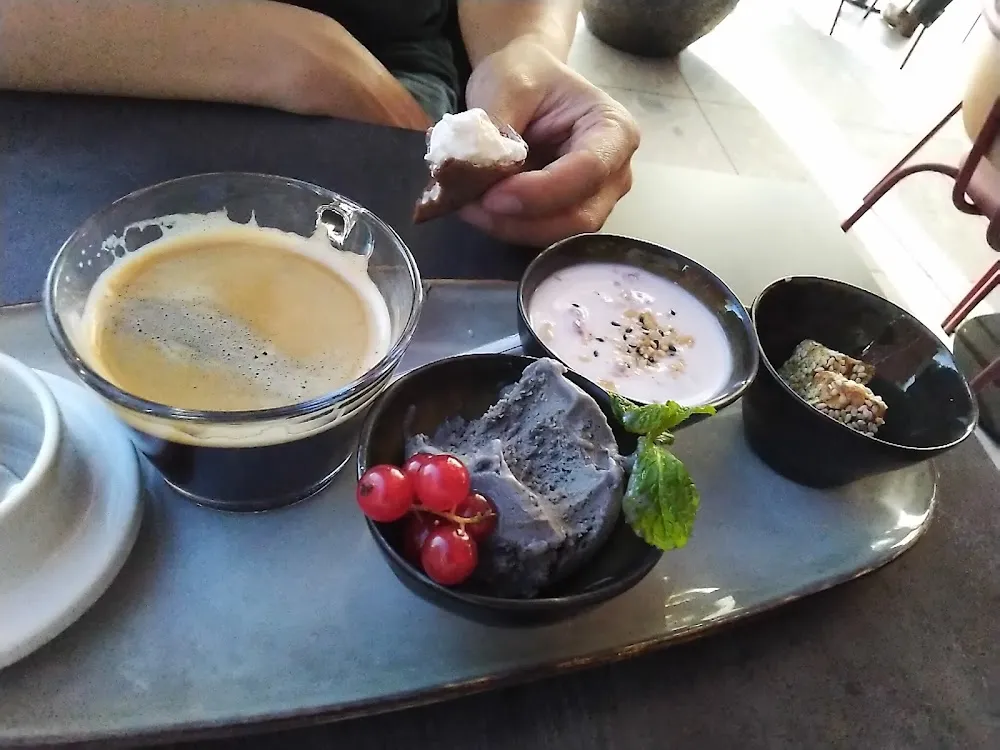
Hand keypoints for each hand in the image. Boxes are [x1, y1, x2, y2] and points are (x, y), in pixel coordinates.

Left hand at [461, 39, 638, 246]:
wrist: (525, 82)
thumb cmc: (526, 74)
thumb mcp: (508, 82)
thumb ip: (496, 126)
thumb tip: (475, 170)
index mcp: (613, 130)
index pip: (588, 171)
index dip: (541, 192)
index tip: (491, 195)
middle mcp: (614, 172)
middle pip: (578, 215)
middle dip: (521, 219)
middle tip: (469, 204)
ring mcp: (593, 199)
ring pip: (558, 233)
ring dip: (509, 227)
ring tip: (467, 204)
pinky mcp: (566, 214)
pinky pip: (540, 233)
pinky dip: (506, 227)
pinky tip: (477, 209)